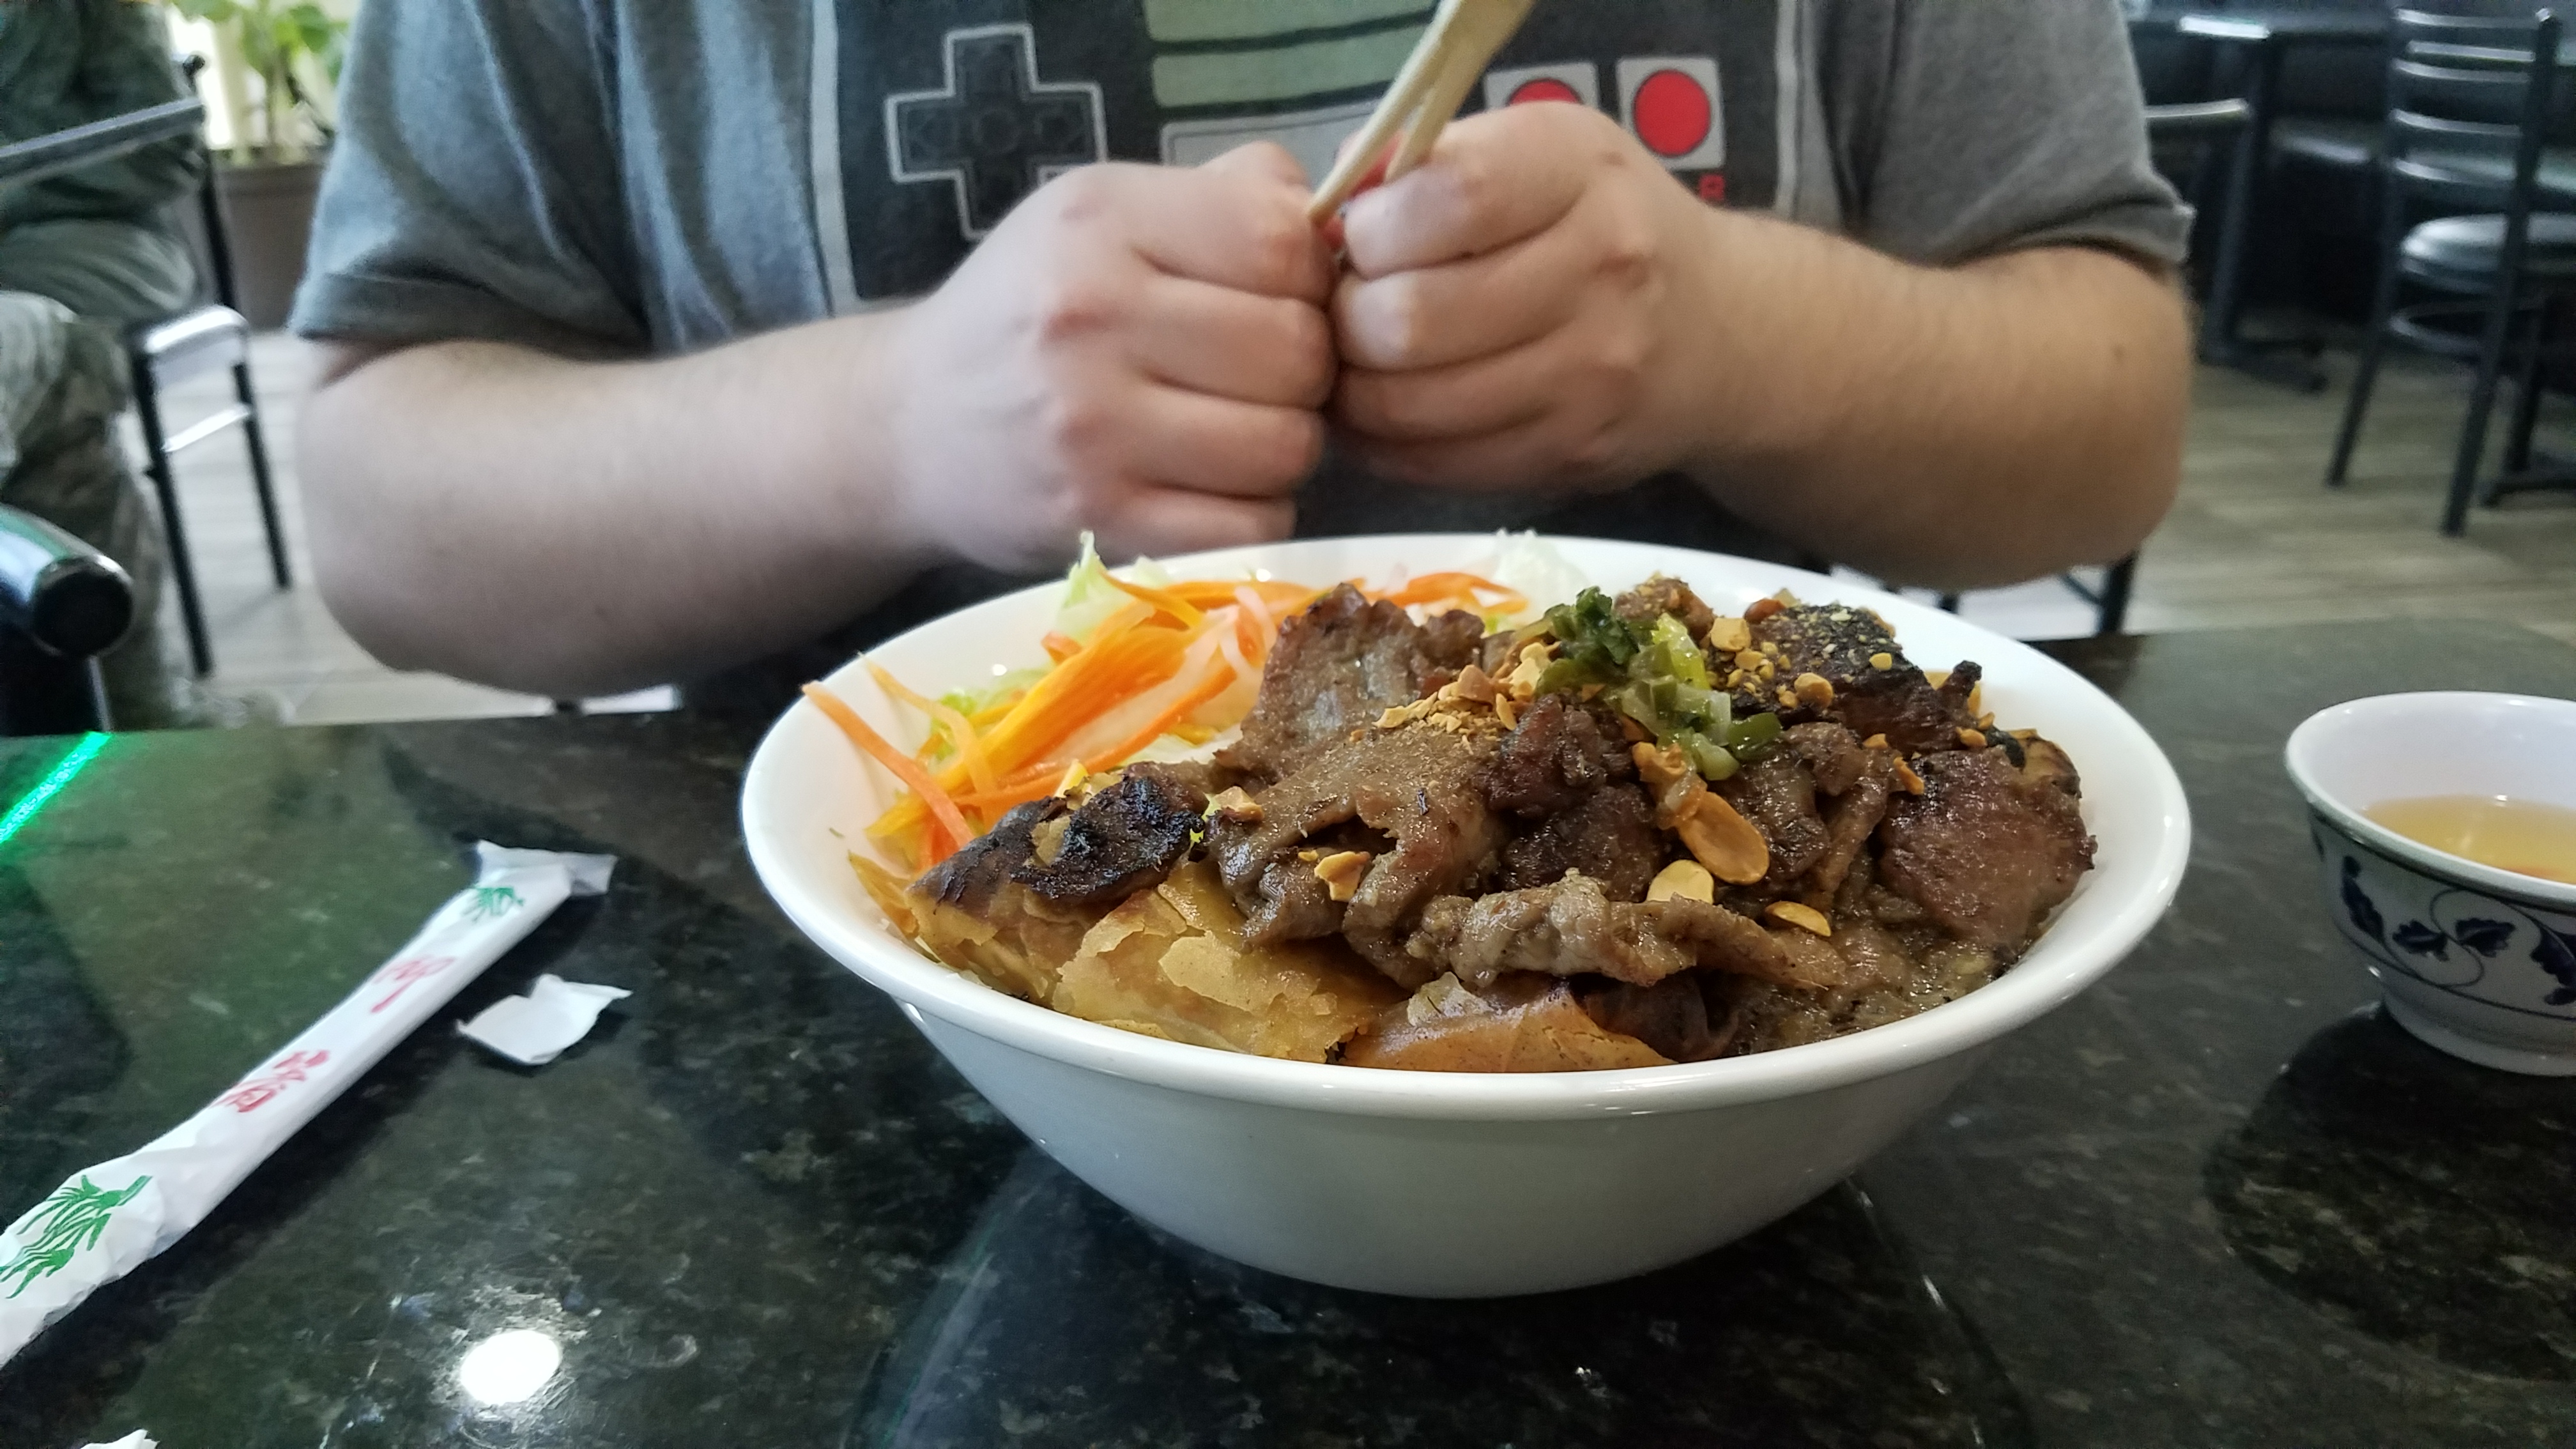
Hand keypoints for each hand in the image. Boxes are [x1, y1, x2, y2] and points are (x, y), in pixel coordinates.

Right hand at [887, 144, 1336, 572]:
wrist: (906, 427)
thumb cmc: (1031, 313)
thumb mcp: (1101, 216)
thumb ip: (1223, 197)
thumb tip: (1335, 222)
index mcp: (1101, 219)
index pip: (1282, 244)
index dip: (1309, 280)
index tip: (1278, 301)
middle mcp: (1091, 313)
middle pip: (1298, 350)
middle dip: (1305, 371)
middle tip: (1263, 380)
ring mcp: (1091, 425)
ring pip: (1286, 445)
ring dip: (1284, 447)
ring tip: (1238, 433)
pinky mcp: (1097, 517)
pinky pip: (1251, 524)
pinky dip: (1255, 513)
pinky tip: (1214, 489)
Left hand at [1331, 103, 1747, 491]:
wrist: (1722, 330)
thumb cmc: (1601, 225)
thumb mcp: (1540, 153)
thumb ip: (1433, 165)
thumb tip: (1324, 216)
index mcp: (1579, 171)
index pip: (1450, 199)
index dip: (1374, 230)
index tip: (1364, 241)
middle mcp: (1601, 270)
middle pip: (1412, 318)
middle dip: (1349, 320)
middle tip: (1352, 313)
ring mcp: (1594, 374)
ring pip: (1414, 404)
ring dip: (1357, 391)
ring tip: (1361, 365)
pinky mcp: (1574, 453)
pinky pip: (1439, 464)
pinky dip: (1388, 445)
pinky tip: (1387, 416)